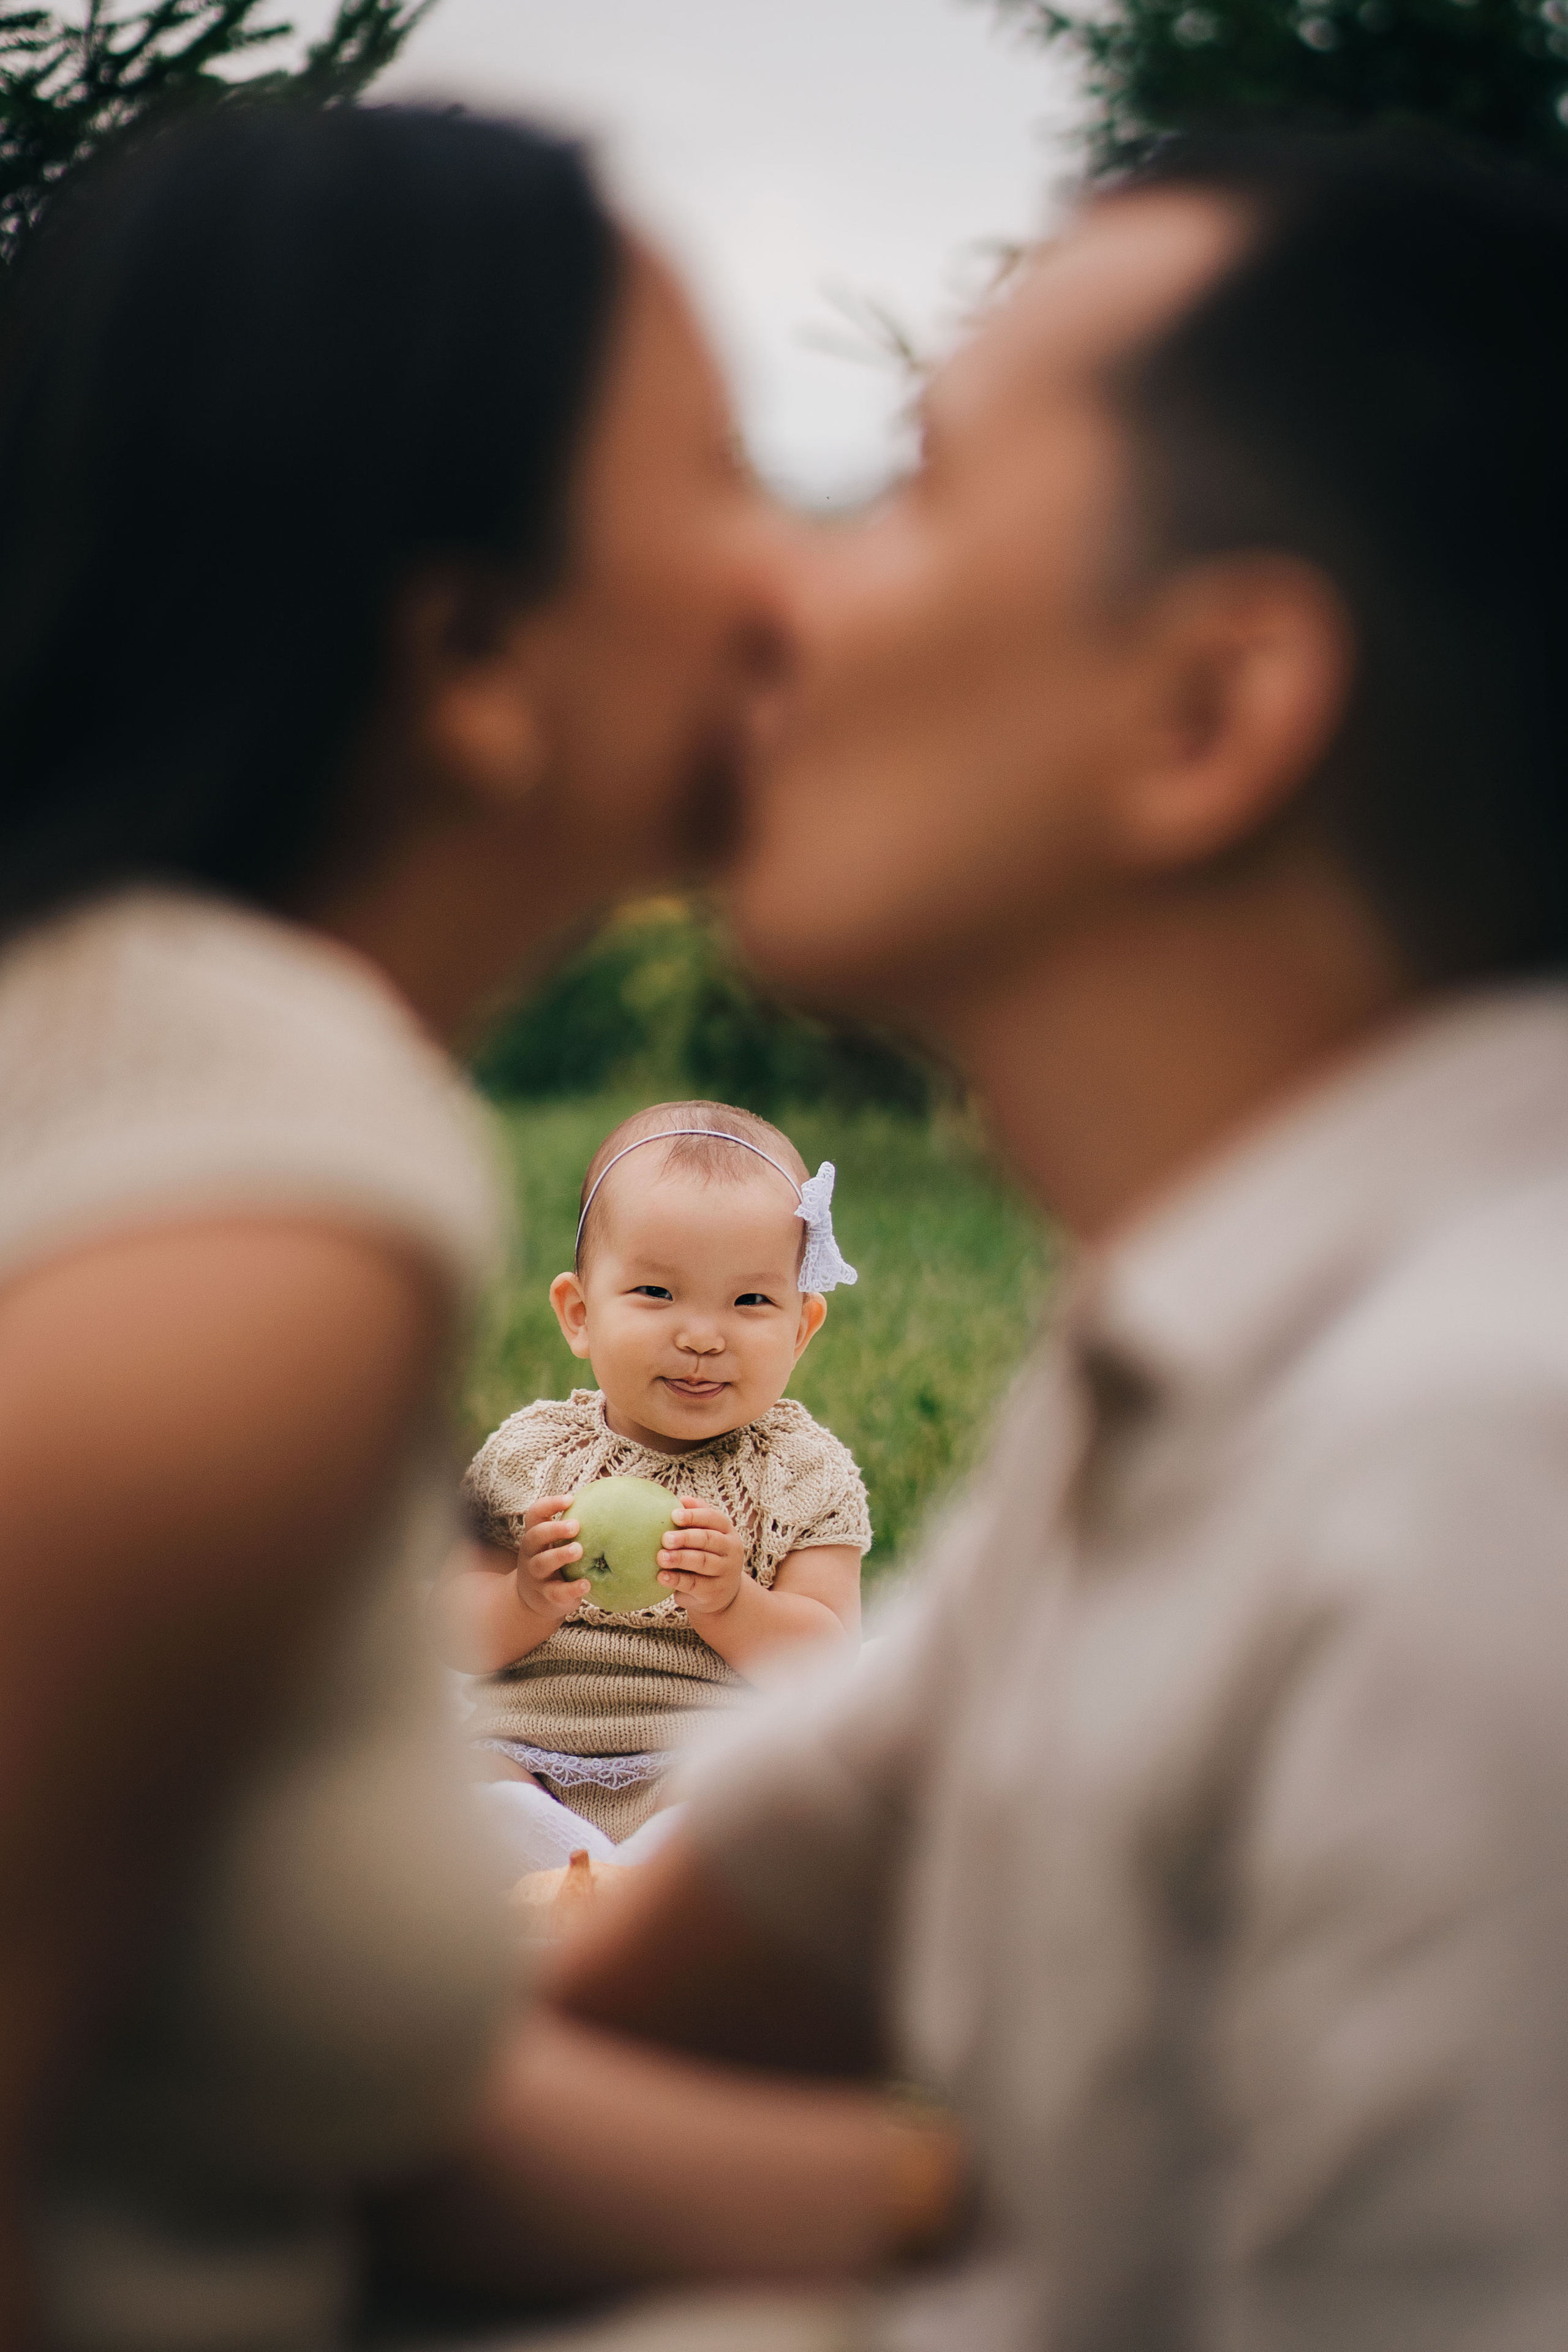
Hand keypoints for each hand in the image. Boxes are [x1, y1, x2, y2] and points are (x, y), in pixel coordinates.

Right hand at [515, 1495, 589, 1630]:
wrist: (532, 1602)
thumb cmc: (554, 1564)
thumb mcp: (556, 1545)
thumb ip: (573, 1530)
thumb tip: (612, 1505)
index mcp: (535, 1537)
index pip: (535, 1514)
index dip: (549, 1504)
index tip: (570, 1499)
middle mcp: (531, 1553)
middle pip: (535, 1536)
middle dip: (553, 1529)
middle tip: (575, 1526)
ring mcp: (535, 1576)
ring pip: (542, 1563)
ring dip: (560, 1555)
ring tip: (578, 1550)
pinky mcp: (545, 1596)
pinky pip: (556, 1592)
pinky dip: (571, 1588)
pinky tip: (587, 1584)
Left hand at [657, 1499, 747, 1618]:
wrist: (723, 1592)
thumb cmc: (709, 1555)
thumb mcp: (709, 1535)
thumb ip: (698, 1516)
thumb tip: (682, 1498)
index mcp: (727, 1531)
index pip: (714, 1518)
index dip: (694, 1516)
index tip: (674, 1515)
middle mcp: (730, 1550)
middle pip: (709, 1539)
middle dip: (686, 1537)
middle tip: (665, 1538)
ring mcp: (724, 1572)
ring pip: (703, 1562)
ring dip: (680, 1558)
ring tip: (660, 1557)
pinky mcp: (714, 1591)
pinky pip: (694, 1584)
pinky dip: (676, 1580)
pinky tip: (661, 1576)